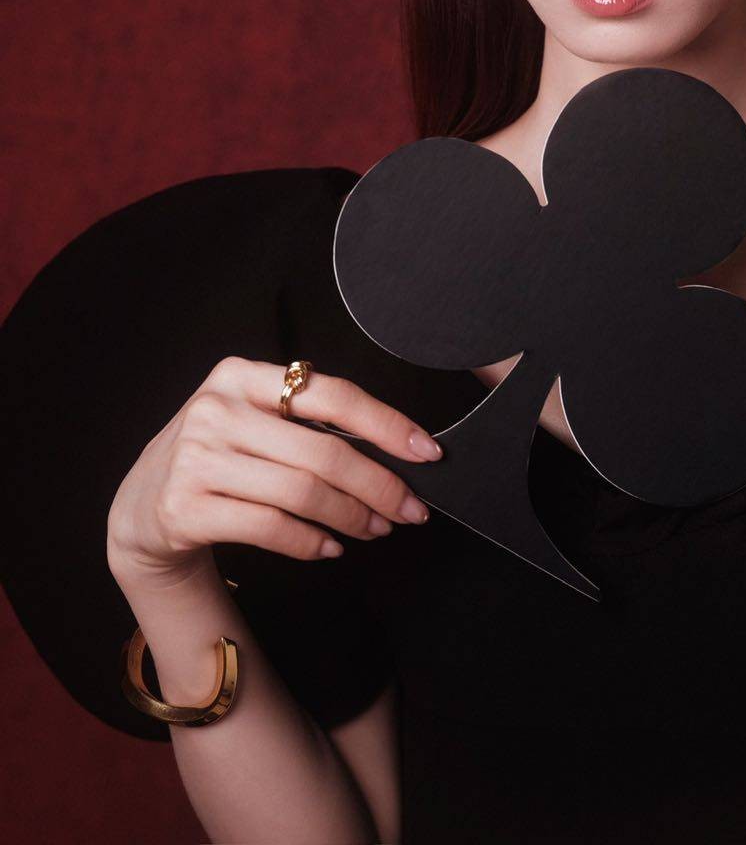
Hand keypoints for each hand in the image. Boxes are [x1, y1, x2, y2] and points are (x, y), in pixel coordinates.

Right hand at [106, 355, 441, 584]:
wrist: (141, 507)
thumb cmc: (218, 457)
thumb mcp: (250, 419)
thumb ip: (306, 423)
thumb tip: (396, 450)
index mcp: (240, 375)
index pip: (331, 394)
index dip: (386, 424)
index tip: (427, 452)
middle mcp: (215, 410)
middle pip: (323, 452)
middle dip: (379, 484)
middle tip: (411, 509)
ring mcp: (195, 459)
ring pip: (302, 493)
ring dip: (352, 517)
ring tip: (377, 529)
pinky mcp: (184, 508)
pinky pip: (271, 528)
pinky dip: (312, 541)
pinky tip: (332, 547)